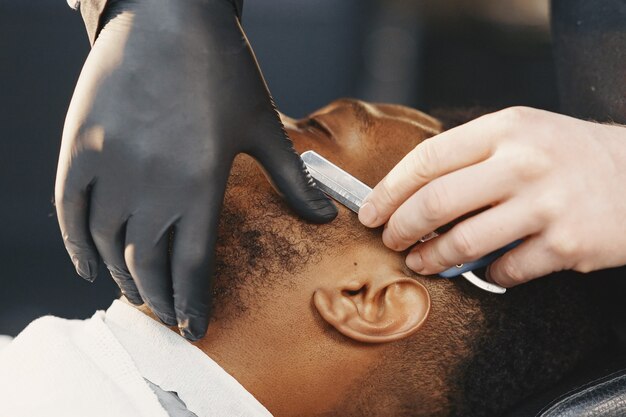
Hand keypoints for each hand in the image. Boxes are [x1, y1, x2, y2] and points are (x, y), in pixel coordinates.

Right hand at [55, 0, 335, 339]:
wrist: (169, 13)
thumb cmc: (222, 69)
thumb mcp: (263, 125)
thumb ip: (292, 180)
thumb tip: (327, 218)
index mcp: (200, 183)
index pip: (192, 265)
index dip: (193, 303)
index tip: (195, 328)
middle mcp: (151, 184)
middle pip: (148, 263)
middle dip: (161, 298)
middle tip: (169, 314)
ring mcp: (110, 165)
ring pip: (109, 244)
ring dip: (123, 278)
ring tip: (139, 293)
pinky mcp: (80, 146)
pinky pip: (70, 211)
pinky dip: (77, 246)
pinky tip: (91, 268)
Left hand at [359, 107, 625, 286]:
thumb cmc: (568, 156)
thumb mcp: (521, 135)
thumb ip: (469, 157)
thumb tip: (409, 195)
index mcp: (505, 129)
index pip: (428, 159)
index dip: (389, 190)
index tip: (370, 211)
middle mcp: (524, 162)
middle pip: (436, 202)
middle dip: (401, 228)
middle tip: (391, 240)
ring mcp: (546, 204)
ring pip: (463, 242)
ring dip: (432, 259)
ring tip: (422, 262)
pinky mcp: (567, 244)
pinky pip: (504, 271)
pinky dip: (486, 276)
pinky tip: (486, 270)